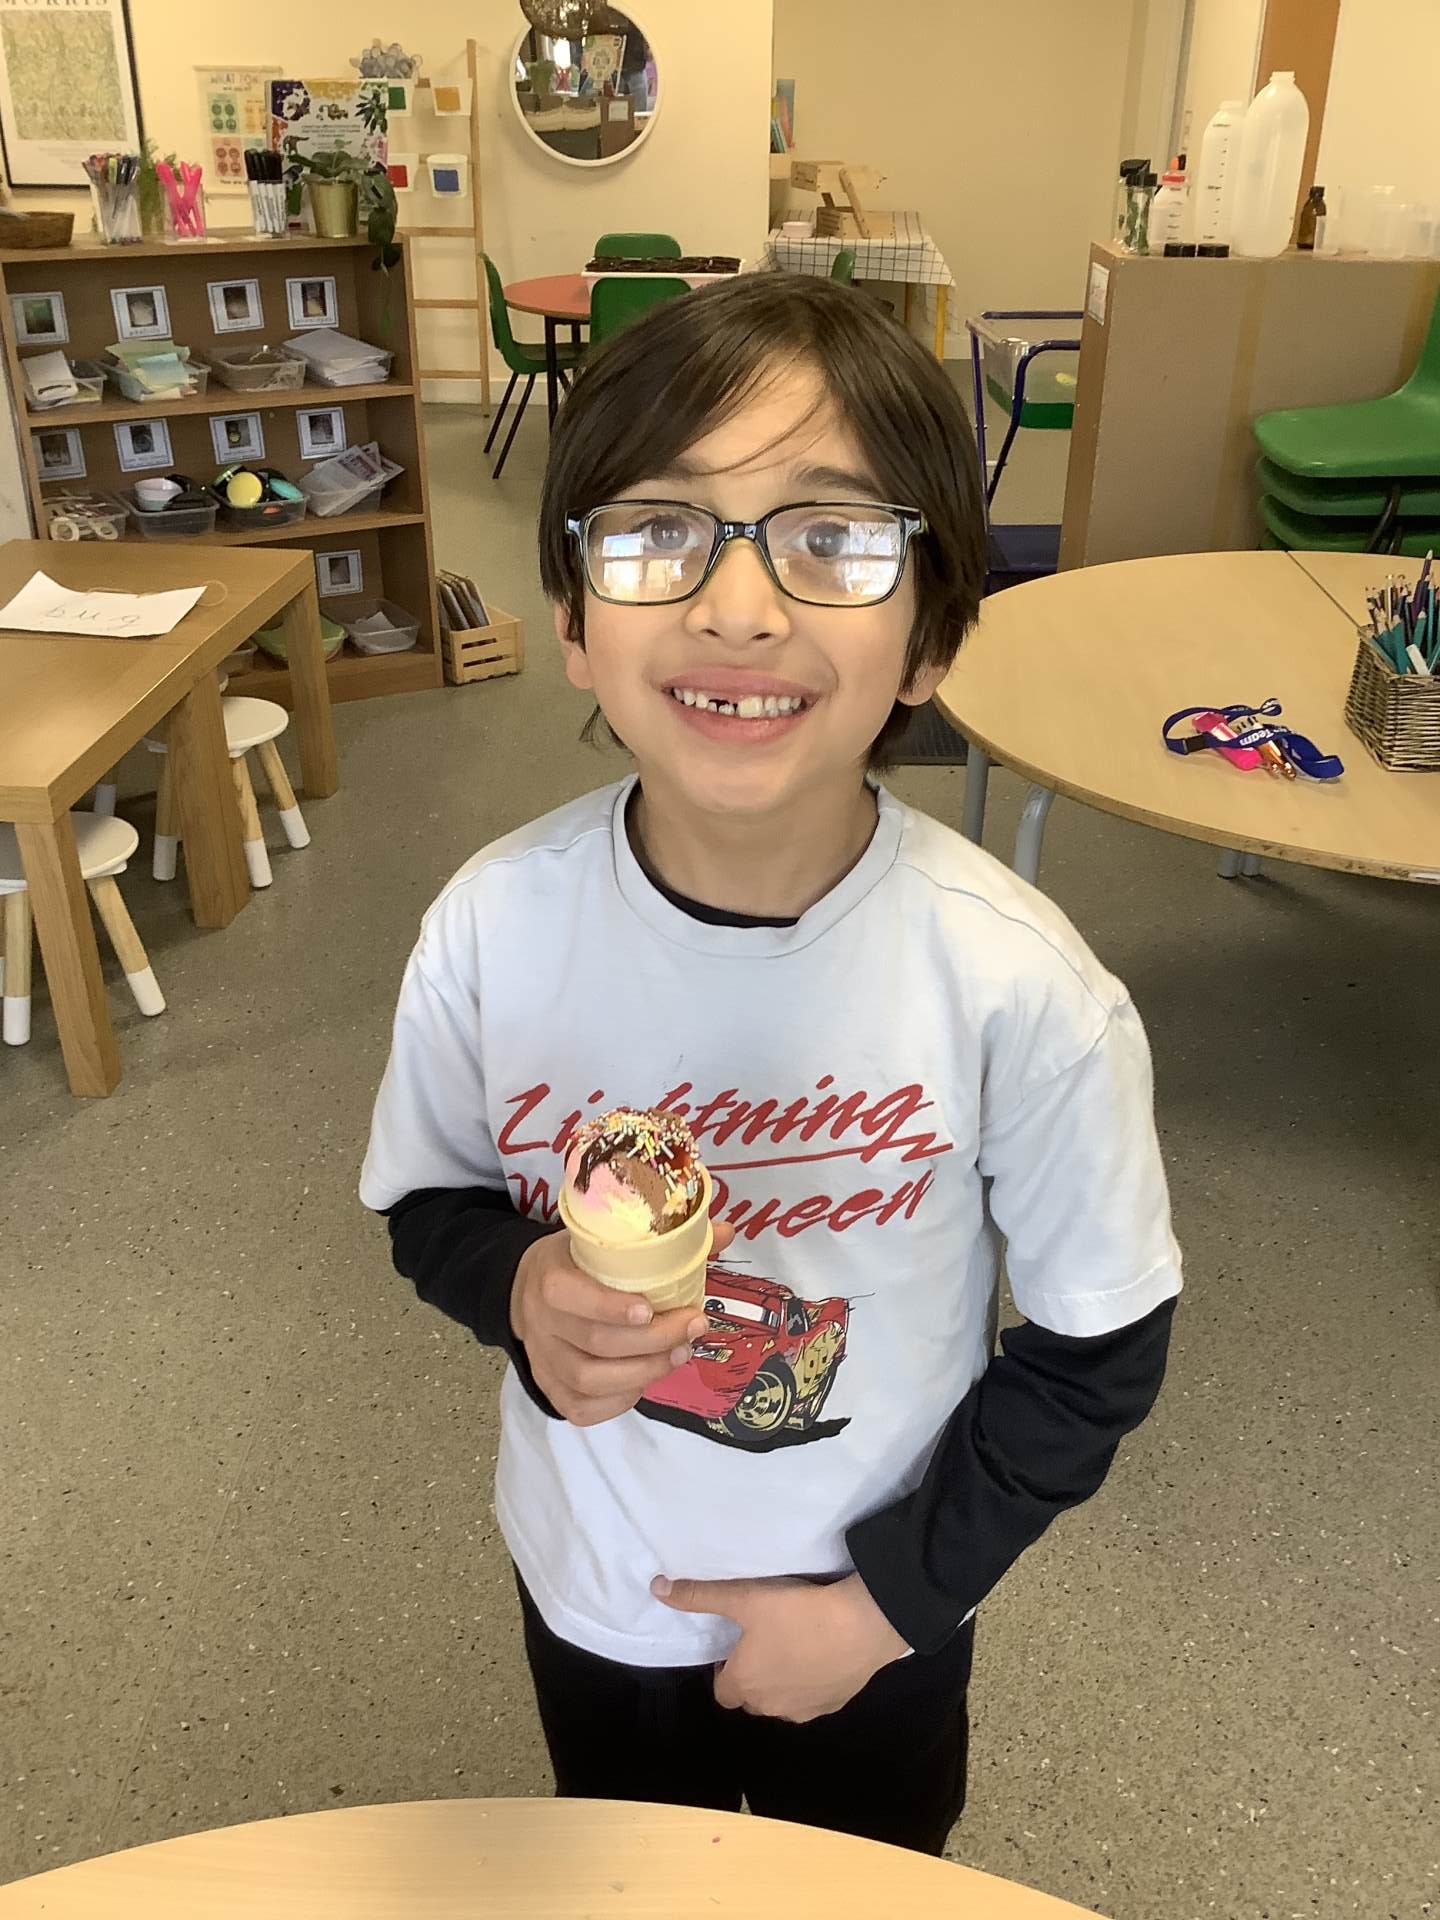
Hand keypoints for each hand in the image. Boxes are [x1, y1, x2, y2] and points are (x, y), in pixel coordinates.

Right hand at [510, 1220, 733, 1426]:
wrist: (526, 1291)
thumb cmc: (577, 1262)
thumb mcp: (604, 1240)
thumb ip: (664, 1238)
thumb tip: (727, 1231)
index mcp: (550, 1277)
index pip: (569, 1295)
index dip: (610, 1306)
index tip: (651, 1308)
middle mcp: (541, 1322)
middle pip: (594, 1342)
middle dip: (652, 1341)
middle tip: (691, 1329)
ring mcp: (543, 1360)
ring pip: (589, 1380)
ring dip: (643, 1371)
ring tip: (679, 1355)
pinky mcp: (549, 1389)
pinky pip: (581, 1408)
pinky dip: (619, 1401)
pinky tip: (646, 1381)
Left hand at [652, 1572, 908, 1722]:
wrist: (861, 1625)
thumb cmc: (796, 1613)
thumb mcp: (744, 1597)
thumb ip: (700, 1595)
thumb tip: (657, 1588)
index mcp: (745, 1684)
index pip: (721, 1691)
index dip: (724, 1670)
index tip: (736, 1645)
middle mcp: (770, 1706)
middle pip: (751, 1699)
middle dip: (751, 1677)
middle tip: (764, 1641)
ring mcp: (804, 1710)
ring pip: (781, 1703)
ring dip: (781, 1683)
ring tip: (793, 1646)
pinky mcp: (833, 1705)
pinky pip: (812, 1700)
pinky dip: (810, 1684)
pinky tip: (821, 1655)